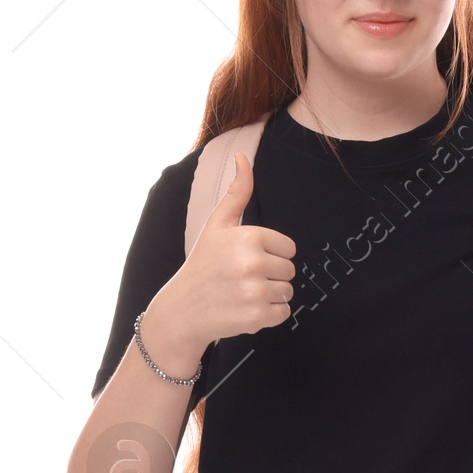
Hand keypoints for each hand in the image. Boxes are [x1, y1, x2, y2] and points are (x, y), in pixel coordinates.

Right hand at [146, 152, 295, 365]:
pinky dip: (270, 315)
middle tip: (242, 279)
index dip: (270, 254)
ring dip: (270, 295)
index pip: (288, 248)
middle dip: (271, 275)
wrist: (183, 309)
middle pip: (290, 270)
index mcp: (249, 236)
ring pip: (287, 292)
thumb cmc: (203, 263)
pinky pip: (284, 313)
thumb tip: (243, 156)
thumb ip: (237, 192)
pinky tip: (246, 309)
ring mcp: (255, 291)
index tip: (246, 260)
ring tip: (243, 294)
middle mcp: (253, 262)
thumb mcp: (217, 224)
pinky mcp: (258, 317)